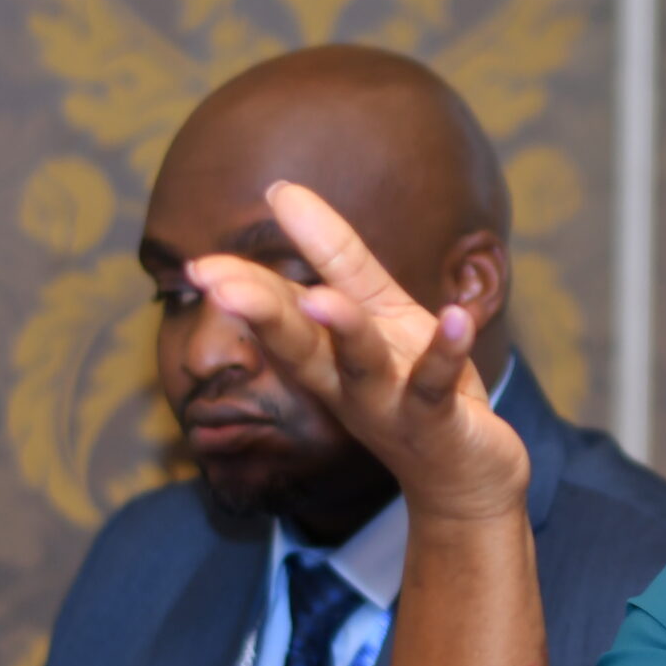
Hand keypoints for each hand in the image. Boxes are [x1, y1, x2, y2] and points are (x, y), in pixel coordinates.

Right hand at [188, 180, 529, 523]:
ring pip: (362, 363)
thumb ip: (335, 255)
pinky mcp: (439, 420)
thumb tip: (279, 190)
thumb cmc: (412, 386)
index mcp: (326, 355)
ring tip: (321, 299)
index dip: (242, 290)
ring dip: (343, 330)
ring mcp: (392, 404)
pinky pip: (438, 383)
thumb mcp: (376, 312)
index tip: (198, 267)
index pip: (279, 314)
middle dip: (263, 314)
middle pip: (300, 345)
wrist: (467, 475)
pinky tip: (457, 317)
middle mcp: (347, 384)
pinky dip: (446, 353)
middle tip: (220, 286)